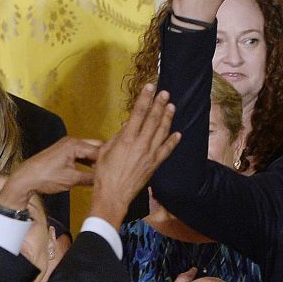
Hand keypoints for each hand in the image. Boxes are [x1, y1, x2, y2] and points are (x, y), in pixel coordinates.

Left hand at [0, 136, 105, 210]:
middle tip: (115, 168)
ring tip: (106, 171)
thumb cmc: (44, 177)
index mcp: (74, 145)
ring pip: (88, 151)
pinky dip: (87, 161)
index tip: (119, 168)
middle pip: (95, 147)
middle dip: (104, 157)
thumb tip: (103, 180)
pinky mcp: (63, 152)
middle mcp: (71, 141)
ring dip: (96, 160)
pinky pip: (81, 154)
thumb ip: (90, 178)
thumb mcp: (71, 179)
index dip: (109, 160)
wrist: (25, 178)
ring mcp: (66, 146)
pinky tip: (93, 170)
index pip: (99, 150)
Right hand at [86, 84, 179, 226]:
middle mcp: (141, 144)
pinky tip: (178, 133)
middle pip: (153, 119)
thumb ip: (118, 137)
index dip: (145, 98)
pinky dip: (173, 141)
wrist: (113, 195)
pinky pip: (167, 150)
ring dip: (168, 118)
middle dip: (160, 104)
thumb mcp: (106, 151)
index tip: (150, 87)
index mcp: (127, 139)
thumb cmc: (104, 173)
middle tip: (165, 93)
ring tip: (172, 106)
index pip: (138, 113)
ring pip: (162, 132)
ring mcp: (150, 155)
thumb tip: (128, 125)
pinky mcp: (155, 165)